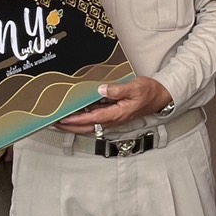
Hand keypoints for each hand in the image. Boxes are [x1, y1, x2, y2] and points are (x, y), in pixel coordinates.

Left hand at [51, 77, 173, 133]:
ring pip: (91, 126)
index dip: (76, 120)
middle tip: (54, 124)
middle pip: (88, 128)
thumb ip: (117, 90)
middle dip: (71, 127)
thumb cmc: (149, 92)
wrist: (160, 97)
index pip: (92, 119)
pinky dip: (84, 121)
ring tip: (61, 121)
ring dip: (75, 126)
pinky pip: (96, 121)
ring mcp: (114, 119)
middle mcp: (114, 119)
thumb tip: (101, 90)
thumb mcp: (135, 87)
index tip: (62, 119)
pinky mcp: (114, 116)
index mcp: (117, 114)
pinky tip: (77, 116)